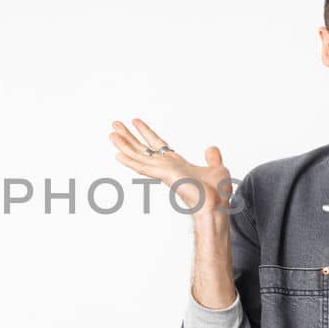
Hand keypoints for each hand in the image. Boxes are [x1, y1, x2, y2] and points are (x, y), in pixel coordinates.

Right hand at [109, 119, 230, 217]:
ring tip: (111, 133)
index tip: (135, 121)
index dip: (146, 132)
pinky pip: (142, 167)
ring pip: (138, 155)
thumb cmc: (216, 194)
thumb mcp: (217, 168)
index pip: (157, 144)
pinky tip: (117, 155)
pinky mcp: (163, 176)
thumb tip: (211, 149)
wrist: (215, 206)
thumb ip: (212, 158)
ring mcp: (163, 171)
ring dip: (124, 144)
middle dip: (129, 135)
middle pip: (142, 148)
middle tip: (115, 124)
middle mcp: (166, 166)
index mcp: (177, 164)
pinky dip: (130, 161)